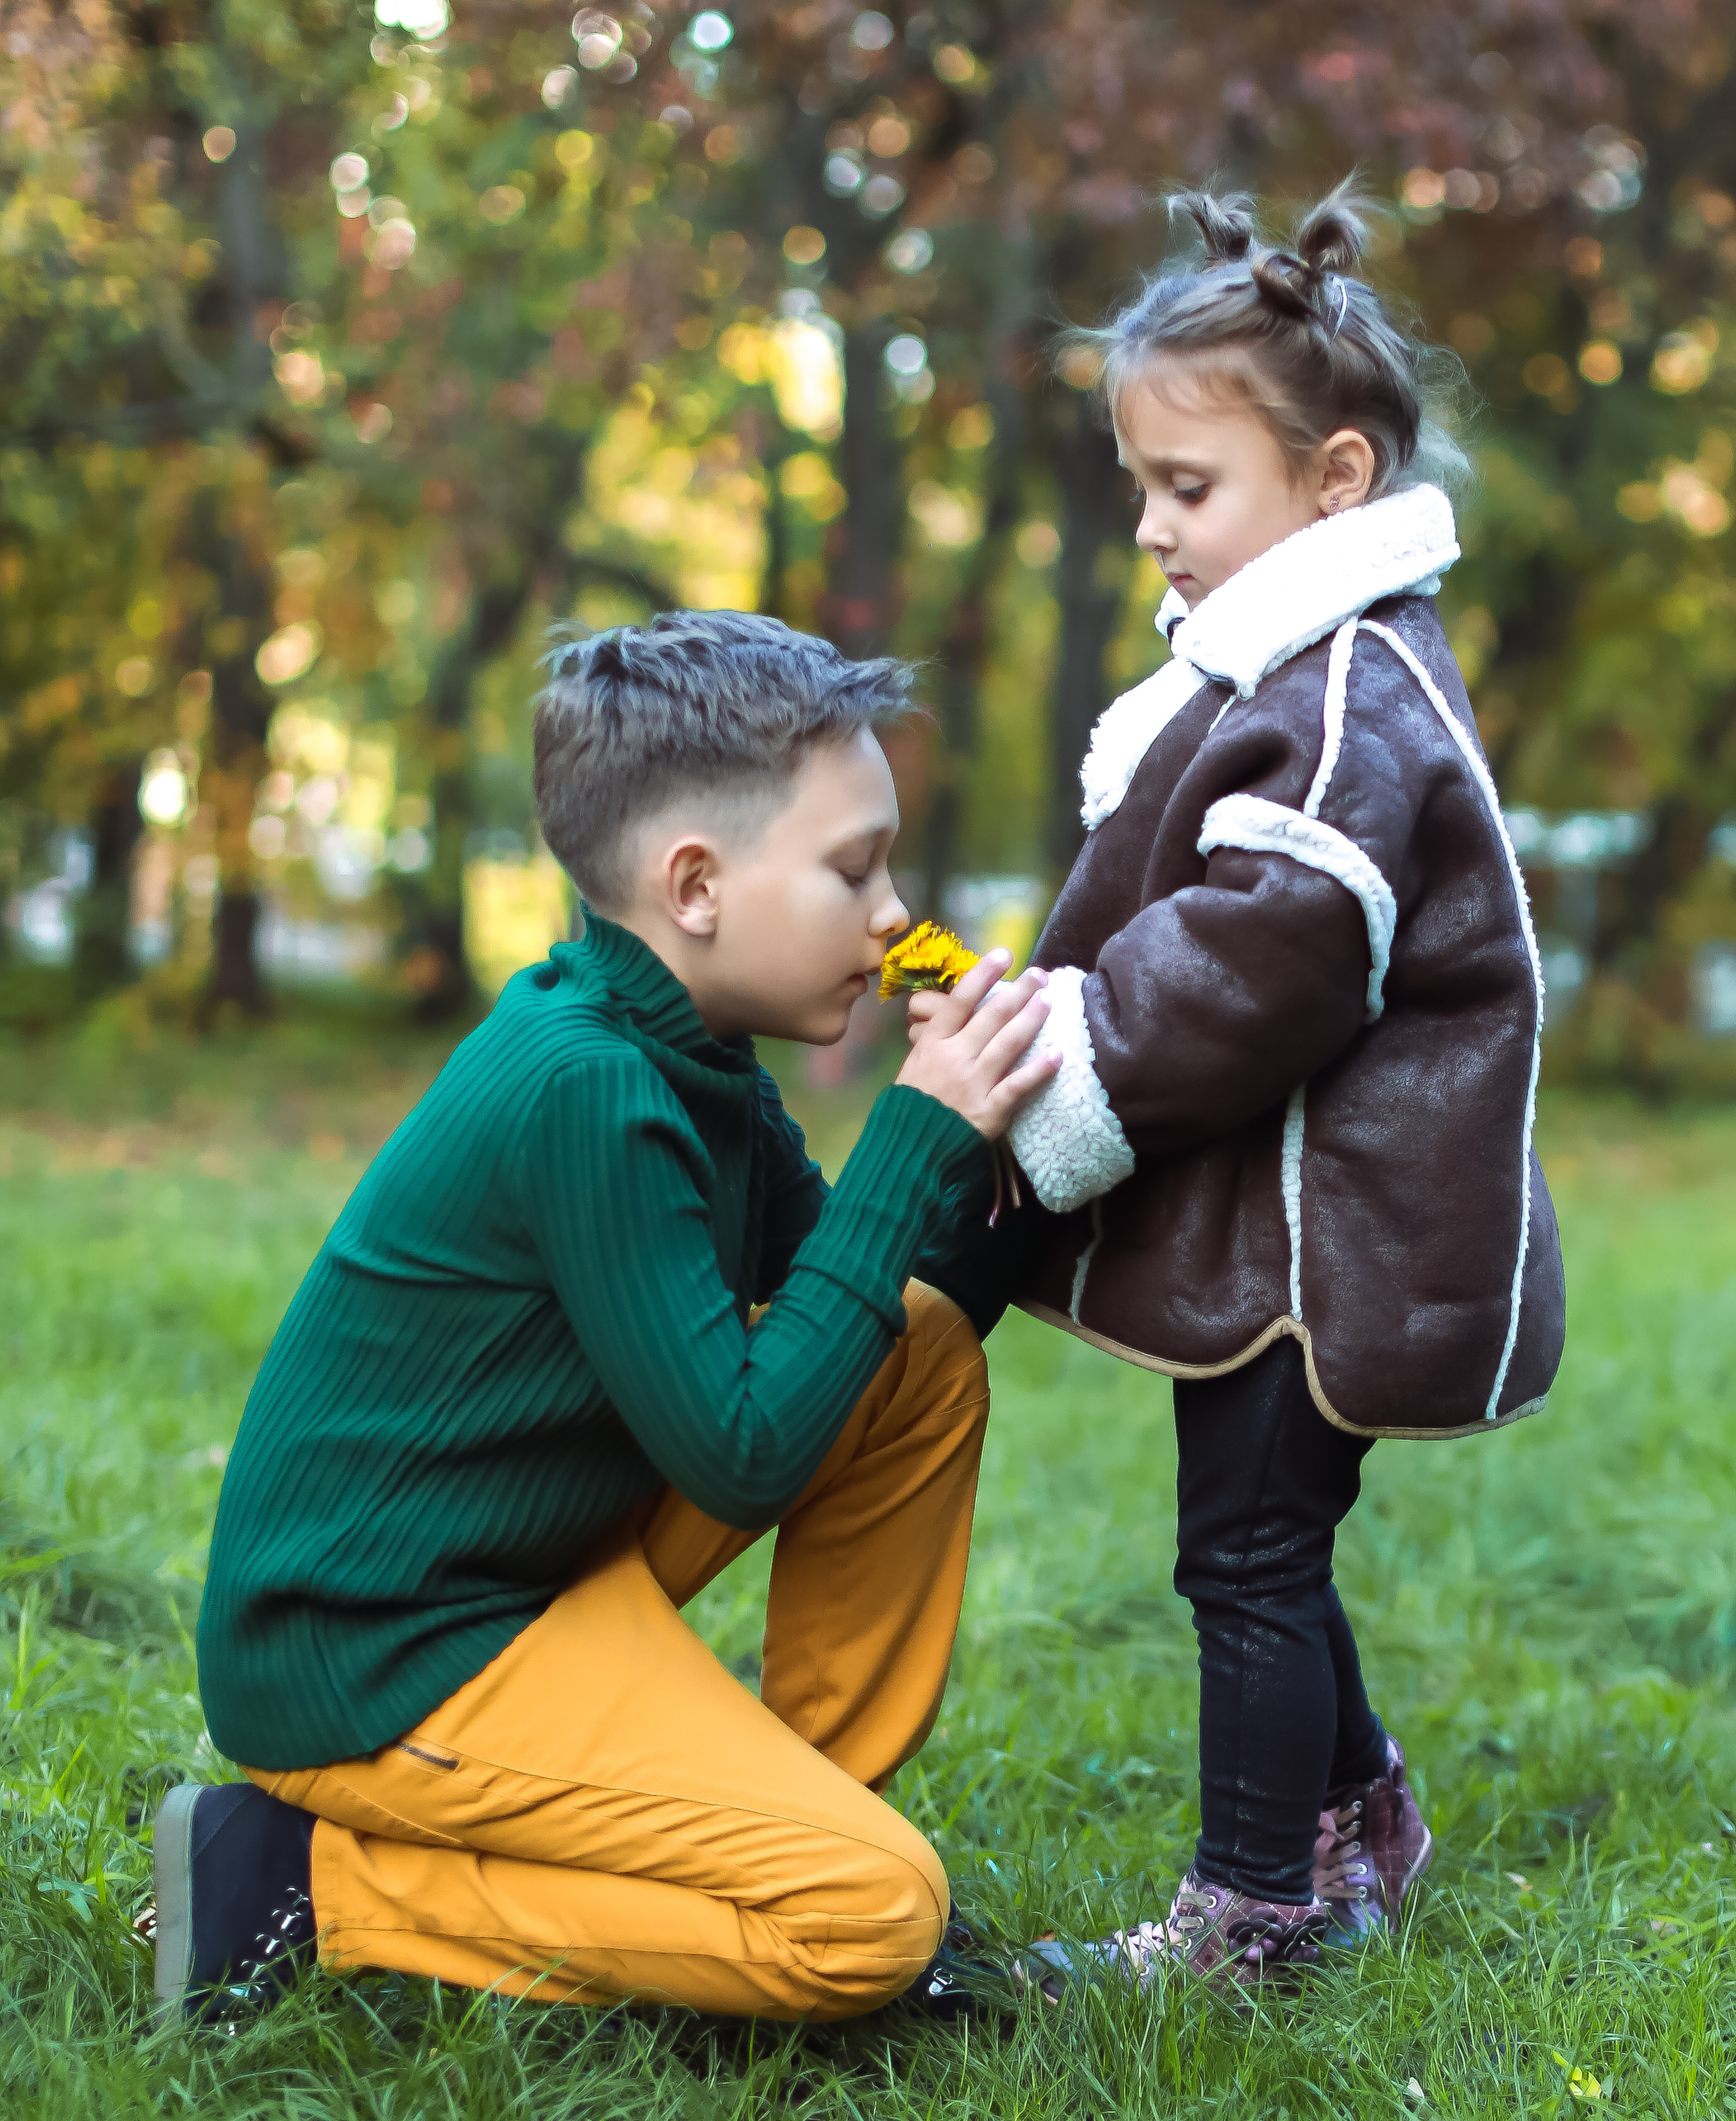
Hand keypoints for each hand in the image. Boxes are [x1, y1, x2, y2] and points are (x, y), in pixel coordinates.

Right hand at [893, 951, 1058, 1139]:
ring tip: (1048, 1001)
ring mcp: (974, 1082)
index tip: (1003, 955)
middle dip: (1019, 991)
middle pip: (992, 1016)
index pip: (960, 1001)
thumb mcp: (913, 1066)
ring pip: (1009, 1043)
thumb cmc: (911, 1106)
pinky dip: (1039, 1069)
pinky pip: (1019, 1085)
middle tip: (1039, 974)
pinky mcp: (990, 1109)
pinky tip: (1057, 1055)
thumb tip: (951, 1015)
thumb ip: (934, 1041)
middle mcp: (955, 1057)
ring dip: (1032, 1019)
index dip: (983, 975)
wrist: (910, 1150)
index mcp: (932, 1044)